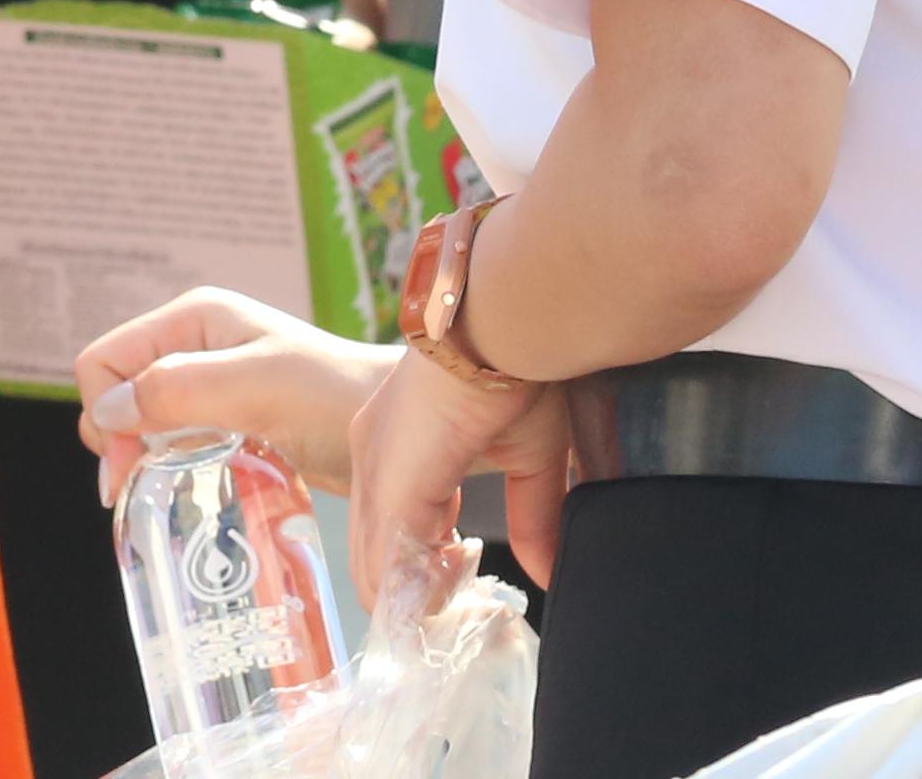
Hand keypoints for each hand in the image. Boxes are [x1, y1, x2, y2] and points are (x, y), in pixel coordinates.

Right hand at [74, 284, 384, 500]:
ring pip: (144, 422)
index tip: (128, 471)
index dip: (102, 416)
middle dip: (117, 441)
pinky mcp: (232, 419)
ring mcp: (213, 383)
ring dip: (145, 457)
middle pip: (117, 393)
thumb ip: (181, 390)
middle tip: (141, 489)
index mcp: (192, 320)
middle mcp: (195, 346)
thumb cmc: (336, 398)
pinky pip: (177, 442)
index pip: (104, 362)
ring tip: (169, 493)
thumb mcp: (256, 387)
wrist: (405, 429)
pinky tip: (194, 490)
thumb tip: (110, 412)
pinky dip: (173, 466)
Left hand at [347, 325, 568, 603]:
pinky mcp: (393, 483)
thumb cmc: (521, 363)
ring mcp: (376, 471)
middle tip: (467, 605)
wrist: (509, 316)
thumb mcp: (530, 451)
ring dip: (419, 599)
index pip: (394, 530)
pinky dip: (419, 589)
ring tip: (466, 602)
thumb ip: (533, 515)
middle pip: (374, 558)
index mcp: (400, 447)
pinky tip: (459, 588)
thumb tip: (547, 572)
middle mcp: (373, 458)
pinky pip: (389, 562)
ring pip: (374, 570)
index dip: (429, 567)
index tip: (469, 580)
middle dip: (420, 593)